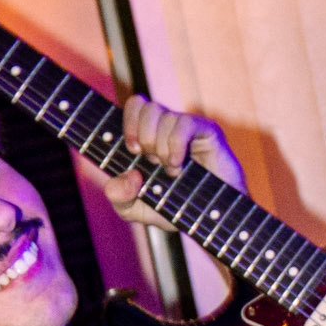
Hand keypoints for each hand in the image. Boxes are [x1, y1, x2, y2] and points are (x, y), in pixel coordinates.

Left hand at [96, 95, 244, 227]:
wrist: (207, 219)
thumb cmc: (172, 208)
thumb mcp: (135, 209)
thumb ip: (118, 196)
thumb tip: (127, 174)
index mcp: (148, 135)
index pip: (135, 105)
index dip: (129, 122)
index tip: (133, 150)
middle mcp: (166, 126)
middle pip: (146, 106)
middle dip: (144, 137)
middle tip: (153, 162)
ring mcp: (187, 127)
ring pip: (164, 116)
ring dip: (161, 148)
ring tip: (171, 170)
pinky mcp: (206, 131)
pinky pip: (183, 124)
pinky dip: (175, 146)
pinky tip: (177, 165)